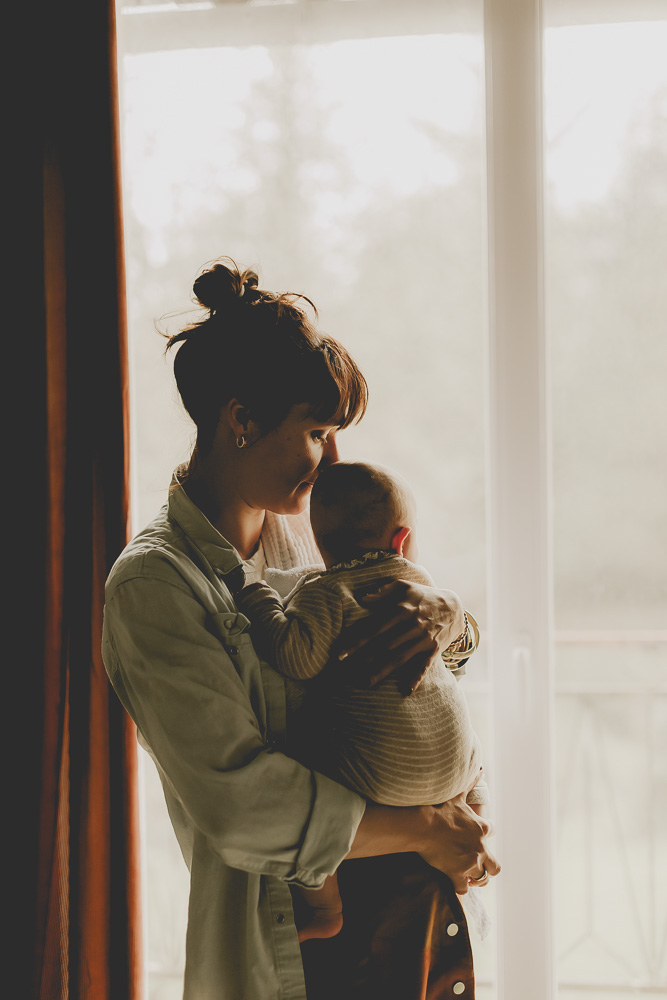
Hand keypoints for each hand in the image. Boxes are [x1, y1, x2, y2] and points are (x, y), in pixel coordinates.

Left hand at [334, 579, 464, 694]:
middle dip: (365, 659)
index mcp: (401, 610)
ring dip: (382, 671)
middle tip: (346, 672)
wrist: (454, 607)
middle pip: (384, 645)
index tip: (341, 653)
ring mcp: (423, 639)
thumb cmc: (423, 596)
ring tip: (366, 682)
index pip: (374, 628)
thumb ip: (382, 591)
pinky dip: (416, 678)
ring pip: (399, 657)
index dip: (357, 641)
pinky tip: (406, 691)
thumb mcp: (403, 586)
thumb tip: (361, 597)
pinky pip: (424, 666)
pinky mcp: (434, 650)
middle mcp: (412, 625)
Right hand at [347, 794, 500, 895]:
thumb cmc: (440, 809)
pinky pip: (464, 888)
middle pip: (495, 865)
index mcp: (482, 828)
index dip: (484, 834)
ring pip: (482, 878)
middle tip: (477, 863)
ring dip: (476, 877)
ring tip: (468, 876)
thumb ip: (469, 783)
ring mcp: (470, 863)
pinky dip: (460, 887)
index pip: (491, 832)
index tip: (475, 835)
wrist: (424, 825)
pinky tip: (454, 883)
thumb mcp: (457, 795)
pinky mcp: (458, 875)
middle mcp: (481, 848)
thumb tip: (480, 767)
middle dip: (488, 865)